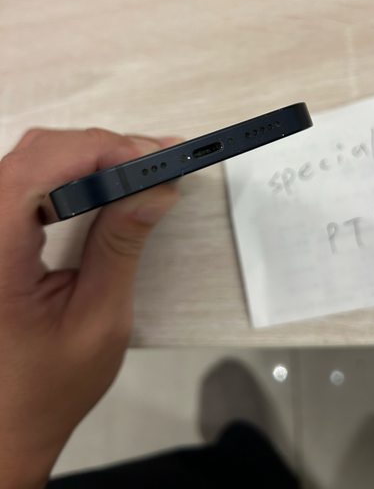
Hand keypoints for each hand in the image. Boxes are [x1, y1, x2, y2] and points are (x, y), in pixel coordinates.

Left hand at [0, 127, 180, 487]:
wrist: (3, 423)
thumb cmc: (45, 386)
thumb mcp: (99, 320)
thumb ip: (122, 246)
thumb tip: (154, 189)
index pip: (38, 172)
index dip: (99, 152)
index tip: (151, 160)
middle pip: (36, 155)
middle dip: (103, 149)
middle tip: (158, 163)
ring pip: (32, 159)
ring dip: (90, 157)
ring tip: (141, 171)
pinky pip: (27, 179)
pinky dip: (72, 171)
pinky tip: (104, 183)